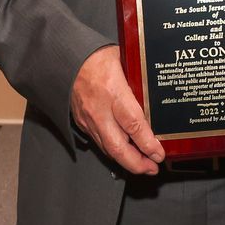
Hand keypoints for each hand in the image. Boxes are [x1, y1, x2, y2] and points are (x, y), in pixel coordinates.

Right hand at [71, 45, 163, 174]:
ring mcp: (89, 119)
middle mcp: (100, 110)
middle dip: (137, 163)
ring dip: (126, 161)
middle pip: (119, 147)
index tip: (159, 153)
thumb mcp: (123, 60)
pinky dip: (114, 151)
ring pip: (108, 149)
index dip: (148, 143)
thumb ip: (138, 78)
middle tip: (152, 168)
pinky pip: (100, 142)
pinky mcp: (82, 123)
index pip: (133, 124)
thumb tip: (157, 89)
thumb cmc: (95, 56)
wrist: (65, 58)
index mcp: (113, 92)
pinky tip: (125, 153)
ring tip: (143, 166)